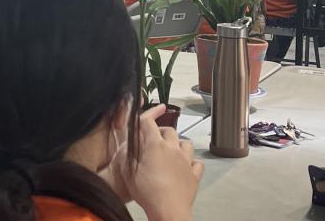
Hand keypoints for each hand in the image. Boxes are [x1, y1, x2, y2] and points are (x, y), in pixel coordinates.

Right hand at [112, 105, 202, 220]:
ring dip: (179, 144)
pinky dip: (192, 162)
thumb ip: (127, 157)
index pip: (149, 123)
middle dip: (161, 131)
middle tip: (155, 139)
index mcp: (155, 145)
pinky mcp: (194, 174)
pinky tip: (187, 166)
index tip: (148, 114)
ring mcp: (186, 161)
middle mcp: (173, 149)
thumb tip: (127, 148)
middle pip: (169, 131)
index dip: (147, 116)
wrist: (169, 210)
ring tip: (172, 150)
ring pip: (186, 143)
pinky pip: (197, 163)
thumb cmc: (148, 193)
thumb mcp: (129, 173)